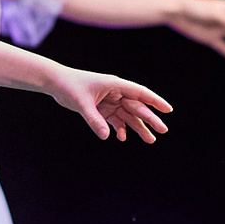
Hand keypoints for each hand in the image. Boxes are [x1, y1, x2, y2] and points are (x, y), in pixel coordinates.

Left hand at [49, 68, 171, 141]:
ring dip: (137, 128)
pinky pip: (115, 120)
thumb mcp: (82, 103)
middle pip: (136, 107)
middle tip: (162, 131)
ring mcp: (110, 101)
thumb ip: (94, 120)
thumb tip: (107, 137)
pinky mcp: (102, 109)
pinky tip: (121, 137)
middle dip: (149, 119)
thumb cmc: (70, 87)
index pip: (139, 93)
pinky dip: (119, 128)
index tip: (168, 110)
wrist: (56, 83)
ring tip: (150, 140)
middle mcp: (115, 93)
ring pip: (128, 116)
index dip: (155, 101)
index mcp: (115, 85)